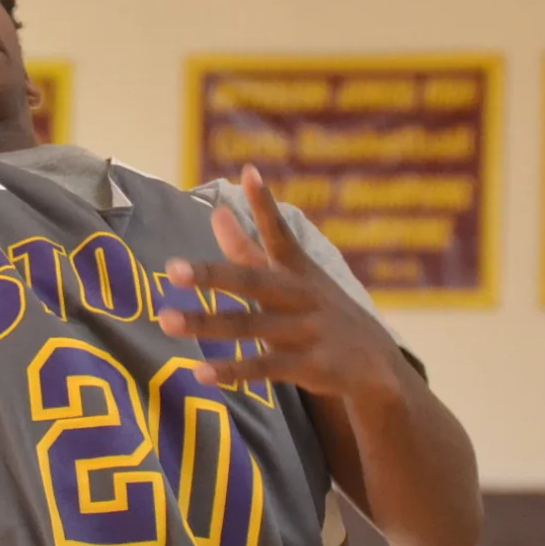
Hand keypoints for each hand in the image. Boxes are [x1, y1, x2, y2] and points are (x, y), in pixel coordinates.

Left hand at [159, 165, 411, 402]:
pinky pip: (264, 368)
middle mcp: (301, 295)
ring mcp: (306, 330)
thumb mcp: (293, 277)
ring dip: (206, 324)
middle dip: (212, 274)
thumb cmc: (322, 312)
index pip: (279, 232)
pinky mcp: (309, 366)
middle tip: (173, 268)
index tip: (249, 172)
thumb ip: (250, 248)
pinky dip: (233, 371)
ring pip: (249, 326)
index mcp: (298, 270)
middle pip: (253, 281)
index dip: (265, 203)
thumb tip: (216, 211)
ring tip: (166, 320)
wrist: (378, 365)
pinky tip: (201, 373)